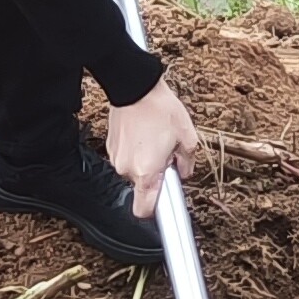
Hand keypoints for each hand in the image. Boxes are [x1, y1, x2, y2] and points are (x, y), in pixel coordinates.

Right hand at [102, 79, 203, 219]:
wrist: (135, 86)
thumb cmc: (161, 110)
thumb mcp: (187, 136)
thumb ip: (188, 162)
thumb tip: (184, 172)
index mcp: (147, 172)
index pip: (145, 210)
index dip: (157, 211)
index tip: (167, 205)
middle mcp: (128, 169)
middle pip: (144, 186)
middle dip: (157, 175)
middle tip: (167, 153)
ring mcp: (116, 158)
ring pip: (135, 171)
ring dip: (147, 162)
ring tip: (155, 138)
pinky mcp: (111, 147)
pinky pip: (127, 158)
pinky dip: (137, 151)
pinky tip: (144, 133)